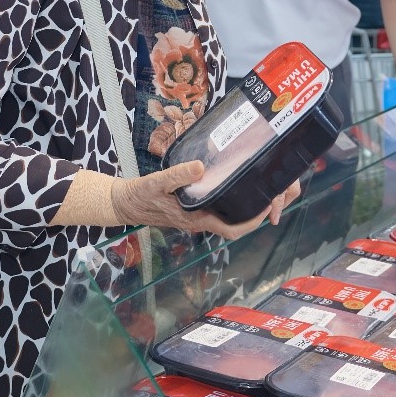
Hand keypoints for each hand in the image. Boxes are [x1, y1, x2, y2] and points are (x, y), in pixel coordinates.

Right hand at [110, 161, 299, 239]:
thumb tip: (200, 167)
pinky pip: (218, 210)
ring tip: (258, 188)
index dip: (252, 222)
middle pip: (234, 225)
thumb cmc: (141, 195)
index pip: (231, 230)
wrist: (125, 203)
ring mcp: (197, 217)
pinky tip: (235, 184)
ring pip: (227, 218)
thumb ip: (178, 175)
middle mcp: (200, 221)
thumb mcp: (157, 182)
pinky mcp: (193, 210)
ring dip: (244, 208)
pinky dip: (231, 201)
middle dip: (255, 214)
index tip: (267, 206)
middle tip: (270, 193)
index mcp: (195, 219)